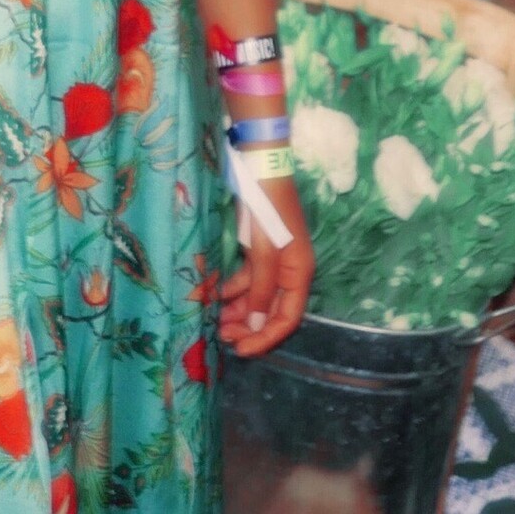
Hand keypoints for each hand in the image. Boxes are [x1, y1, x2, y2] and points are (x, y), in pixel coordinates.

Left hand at [219, 174, 314, 358]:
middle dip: (248, 326)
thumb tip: (255, 325)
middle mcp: (290, 269)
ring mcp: (274, 258)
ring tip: (214, 320)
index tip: (241, 350)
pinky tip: (214, 295)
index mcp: (299, 272)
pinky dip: (233, 289)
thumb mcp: (265, 251)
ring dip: (238, 310)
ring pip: (256, 295)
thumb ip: (260, 289)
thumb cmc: (266, 208)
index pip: (287, 318)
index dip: (266, 337)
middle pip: (271, 310)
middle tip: (222, 337)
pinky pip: (247, 277)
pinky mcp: (258, 247)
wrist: (260, 165)